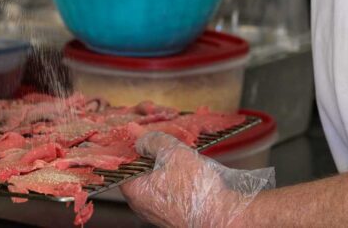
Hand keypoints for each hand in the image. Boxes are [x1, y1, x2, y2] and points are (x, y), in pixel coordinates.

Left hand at [121, 132, 274, 227]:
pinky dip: (177, 177)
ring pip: (157, 180)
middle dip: (151, 154)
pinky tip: (191, 168)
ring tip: (181, 153)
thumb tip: (137, 134)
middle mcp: (143, 205)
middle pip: (140, 172)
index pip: (123, 164)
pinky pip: (170, 190)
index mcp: (135, 192)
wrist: (225, 214)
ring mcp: (159, 211)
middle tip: (164, 140)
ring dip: (167, 164)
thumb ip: (152, 141)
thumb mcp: (172, 153)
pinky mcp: (176, 213)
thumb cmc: (197, 189)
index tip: (141, 134)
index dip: (132, 146)